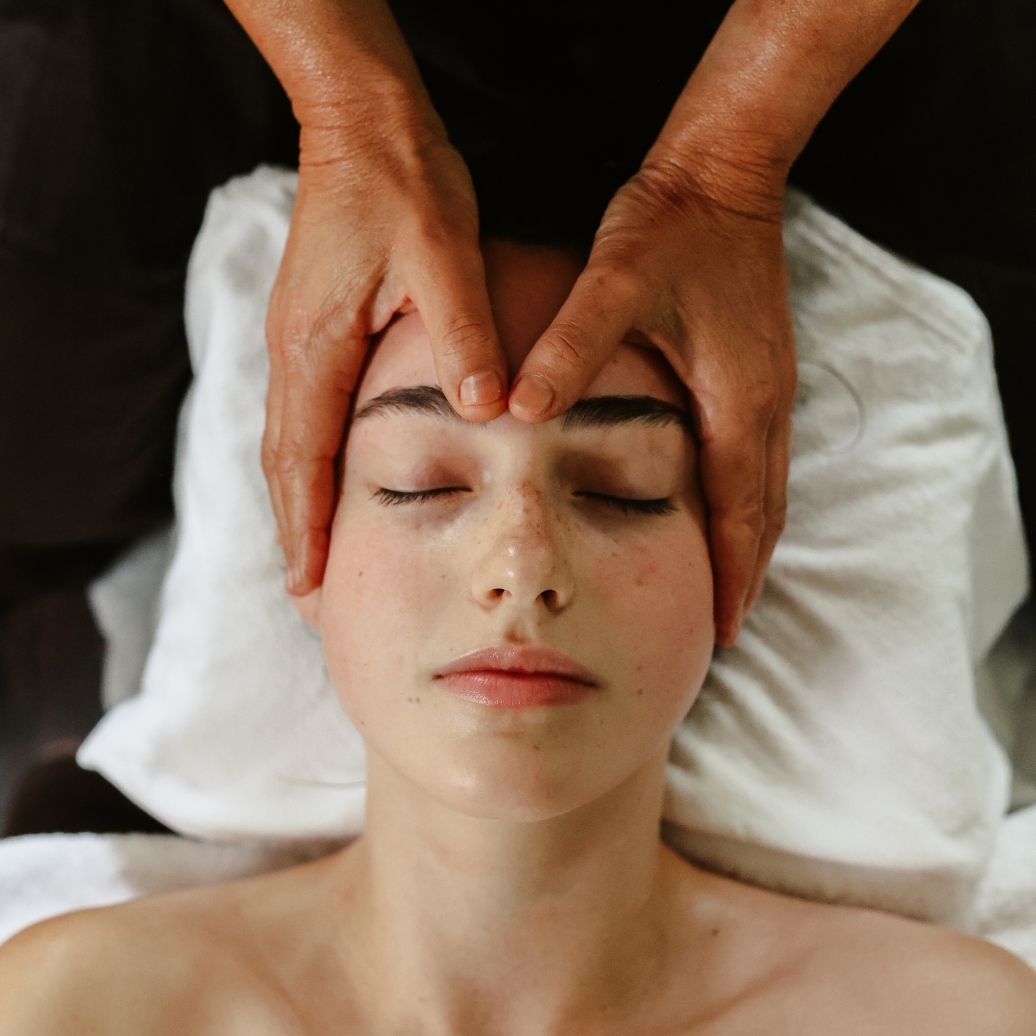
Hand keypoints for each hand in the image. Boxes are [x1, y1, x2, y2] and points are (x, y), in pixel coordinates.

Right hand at [263, 115, 507, 594]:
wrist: (364, 124)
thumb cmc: (402, 186)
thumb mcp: (444, 257)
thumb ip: (463, 338)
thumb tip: (489, 413)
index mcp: (316, 348)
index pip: (305, 461)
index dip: (307, 529)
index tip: (310, 587)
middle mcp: (295, 354)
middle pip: (284, 466)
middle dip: (295, 534)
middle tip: (308, 598)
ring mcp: (299, 342)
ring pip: (289, 444)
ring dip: (298, 506)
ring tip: (312, 559)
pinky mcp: (315, 328)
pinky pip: (304, 416)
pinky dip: (310, 465)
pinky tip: (329, 484)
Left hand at [509, 158, 795, 646]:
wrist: (722, 169)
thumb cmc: (671, 227)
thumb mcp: (613, 283)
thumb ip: (569, 348)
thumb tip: (521, 411)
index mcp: (737, 400)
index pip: (739, 513)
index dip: (728, 575)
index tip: (719, 631)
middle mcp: (765, 404)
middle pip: (765, 514)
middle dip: (745, 574)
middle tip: (725, 629)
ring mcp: (769, 387)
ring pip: (769, 489)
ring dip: (751, 542)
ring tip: (728, 588)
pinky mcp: (759, 369)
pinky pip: (761, 458)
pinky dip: (748, 500)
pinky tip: (724, 511)